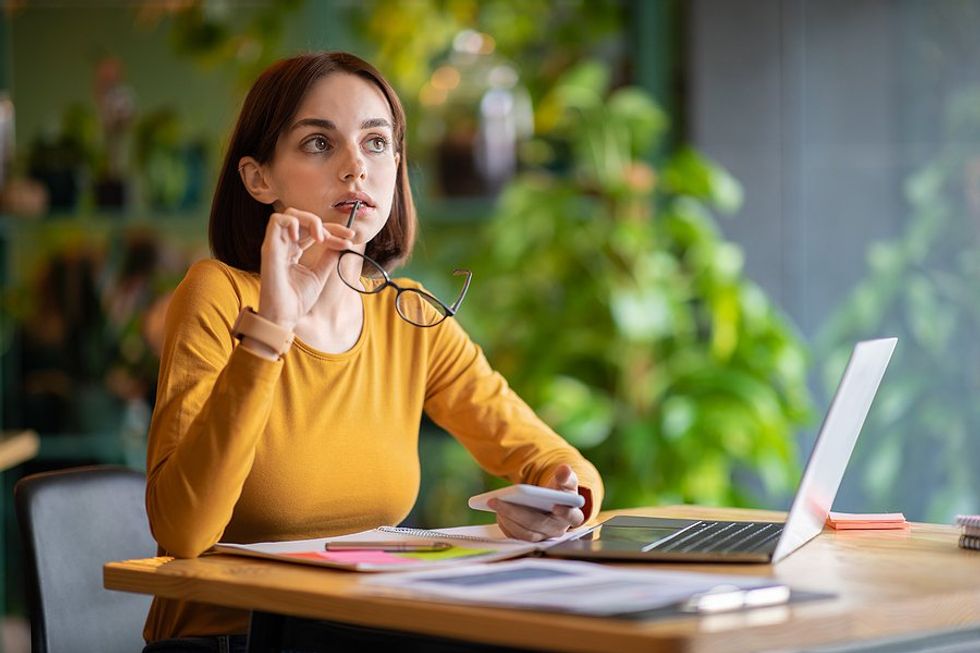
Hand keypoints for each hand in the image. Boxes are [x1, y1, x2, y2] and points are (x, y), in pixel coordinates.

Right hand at [257, 208, 353, 330]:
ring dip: (311, 220)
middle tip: (344, 236)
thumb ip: (328, 258)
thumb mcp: (319, 275)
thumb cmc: (297, 300)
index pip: (313, 231)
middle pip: (304, 220)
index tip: (351, 238)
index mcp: (293, 250)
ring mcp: (276, 245)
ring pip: (290, 215)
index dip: (333, 231)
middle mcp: (284, 245)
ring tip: (322, 238)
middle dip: (328, 225)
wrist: (285, 316)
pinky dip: (293, 222)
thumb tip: (341, 244)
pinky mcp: (269, 248)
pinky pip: (276, 221)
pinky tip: (307, 238)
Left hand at [492, 464, 584, 541]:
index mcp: (572, 515)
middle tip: (498, 501)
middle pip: (538, 524)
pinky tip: (497, 511)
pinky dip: (505, 524)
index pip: (571, 516)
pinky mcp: (529, 538)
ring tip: (494, 504)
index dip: (565, 512)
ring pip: (525, 533)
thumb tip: (565, 470)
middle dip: (516, 512)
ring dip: (508, 519)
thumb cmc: (559, 490)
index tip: (556, 506)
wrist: (550, 501)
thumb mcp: (565, 481)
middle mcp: (557, 530)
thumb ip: (566, 476)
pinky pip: (515, 536)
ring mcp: (543, 536)